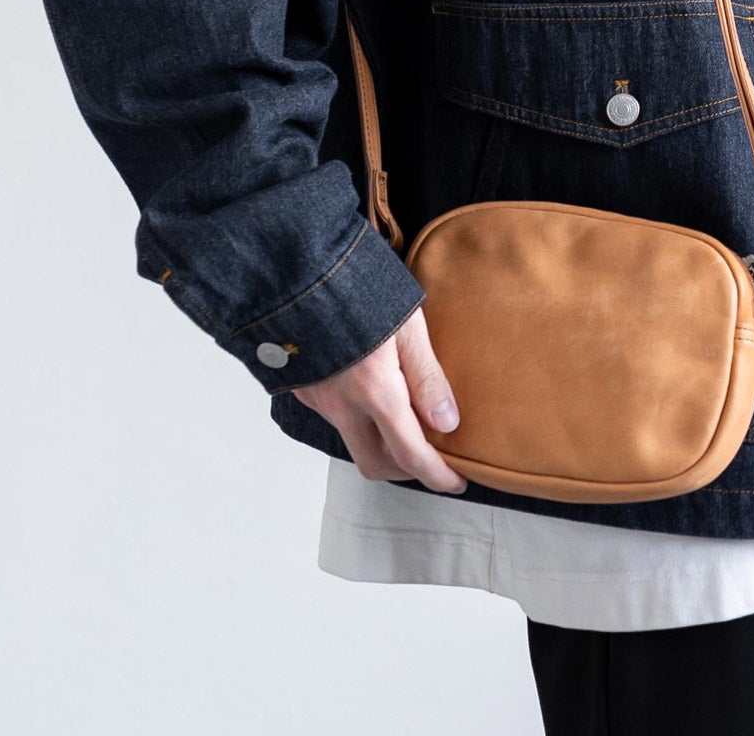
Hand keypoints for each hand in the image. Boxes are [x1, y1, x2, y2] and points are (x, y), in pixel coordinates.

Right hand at [292, 304, 468, 494]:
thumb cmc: (357, 286)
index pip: (409, 454)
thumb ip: (427, 376)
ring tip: (409, 424)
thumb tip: (448, 424)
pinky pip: (336, 418)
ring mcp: (318, 398)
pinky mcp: (304, 386)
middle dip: (406, 470)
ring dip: (382, 445)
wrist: (296, 271)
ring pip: (353, 442)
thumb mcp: (407, 324)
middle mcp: (342, 404)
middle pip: (375, 464)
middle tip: (434, 458)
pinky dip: (361, 421)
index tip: (457, 481)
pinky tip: (375, 396)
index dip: (437, 476)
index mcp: (374, 390)